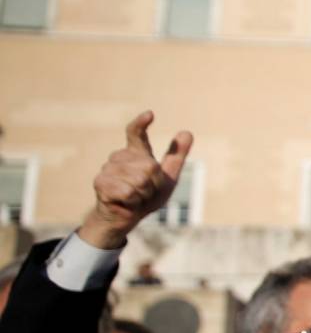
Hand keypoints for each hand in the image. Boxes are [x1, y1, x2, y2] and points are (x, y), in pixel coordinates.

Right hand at [78, 111, 192, 249]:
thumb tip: (187, 132)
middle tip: (145, 191)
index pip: (136, 134)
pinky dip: (134, 201)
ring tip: (135, 196)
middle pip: (150, 166)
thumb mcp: (168, 177)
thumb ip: (176, 156)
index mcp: (135, 153)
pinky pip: (129, 191)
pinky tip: (126, 202)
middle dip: (154, 184)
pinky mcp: (101, 182)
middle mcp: (119, 157)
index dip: (141, 124)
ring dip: (144, 194)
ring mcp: (107, 168)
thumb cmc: (147, 196)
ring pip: (140, 179)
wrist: (126, 218)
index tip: (150, 114)